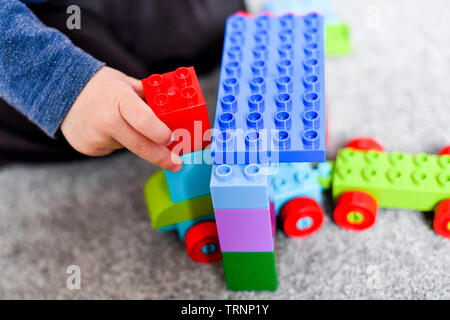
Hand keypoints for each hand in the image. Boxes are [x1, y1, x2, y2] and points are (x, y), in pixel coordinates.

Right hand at [61, 66, 181, 171]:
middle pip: (140, 146)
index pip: (144, 120)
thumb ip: (149, 98)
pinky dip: (118, 142)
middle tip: (176, 164)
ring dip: (135, 141)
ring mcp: (95, 137)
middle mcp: (105, 120)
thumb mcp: (126, 83)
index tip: (173, 140)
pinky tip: (106, 128)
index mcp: (118, 99)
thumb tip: (175, 112)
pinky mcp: (88, 148)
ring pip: (128, 147)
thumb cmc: (100, 85)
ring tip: (120, 122)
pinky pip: (113, 149)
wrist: (59, 90)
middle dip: (162, 157)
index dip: (161, 133)